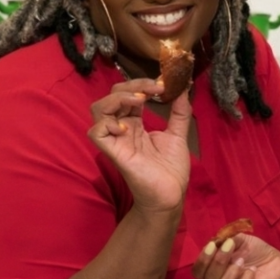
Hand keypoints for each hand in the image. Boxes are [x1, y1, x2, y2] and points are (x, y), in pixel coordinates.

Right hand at [84, 80, 191, 214]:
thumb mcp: (178, 134)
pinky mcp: (113, 153)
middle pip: (112, 96)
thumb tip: (183, 88)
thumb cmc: (171, 169)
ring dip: (118, 98)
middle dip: (131, 85)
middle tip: (154, 89)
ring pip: (99, 109)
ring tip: (140, 100)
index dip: (142, 84)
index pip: (128, 94)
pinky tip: (126, 126)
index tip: (164, 83)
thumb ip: (179, 112)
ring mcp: (116, 140)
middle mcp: (122, 128)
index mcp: (135, 123)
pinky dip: (107, 124)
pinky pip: (96, 133)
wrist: (171, 195)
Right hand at [193, 233, 279, 278]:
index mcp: (213, 270)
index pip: (197, 272)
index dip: (202, 260)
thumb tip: (215, 241)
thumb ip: (226, 239)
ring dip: (229, 275)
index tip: (213, 245)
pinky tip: (252, 271)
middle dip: (218, 262)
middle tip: (231, 248)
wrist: (275, 261)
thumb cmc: (254, 250)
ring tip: (241, 262)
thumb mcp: (239, 239)